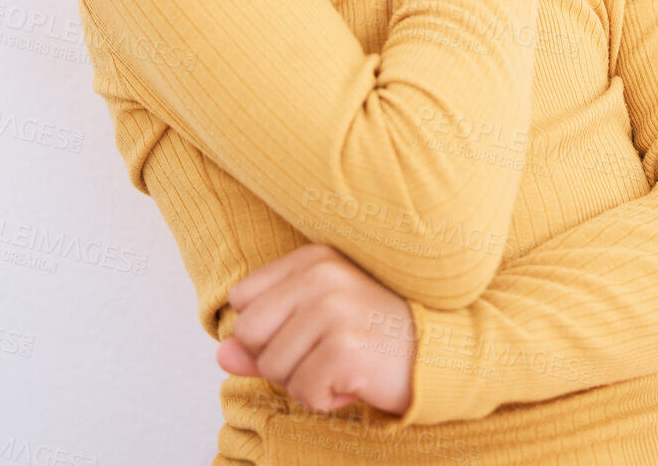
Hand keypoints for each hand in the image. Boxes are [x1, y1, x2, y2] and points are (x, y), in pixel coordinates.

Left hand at [215, 244, 417, 416]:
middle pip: (249, 334)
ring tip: (341, 366)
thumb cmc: (371, 335)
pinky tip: (353, 382)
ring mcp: (334, 310)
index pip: (242, 299)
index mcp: (312, 258)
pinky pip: (302, 392)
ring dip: (303, 382)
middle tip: (321, 354)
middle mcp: (321, 276)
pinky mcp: (345, 349)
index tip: (304, 333)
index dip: (264, 330)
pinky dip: (324, 399)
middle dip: (276, 359)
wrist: (437, 351)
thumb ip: (264, 338)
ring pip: (273, 368)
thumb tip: (220, 356)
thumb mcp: (315, 324)